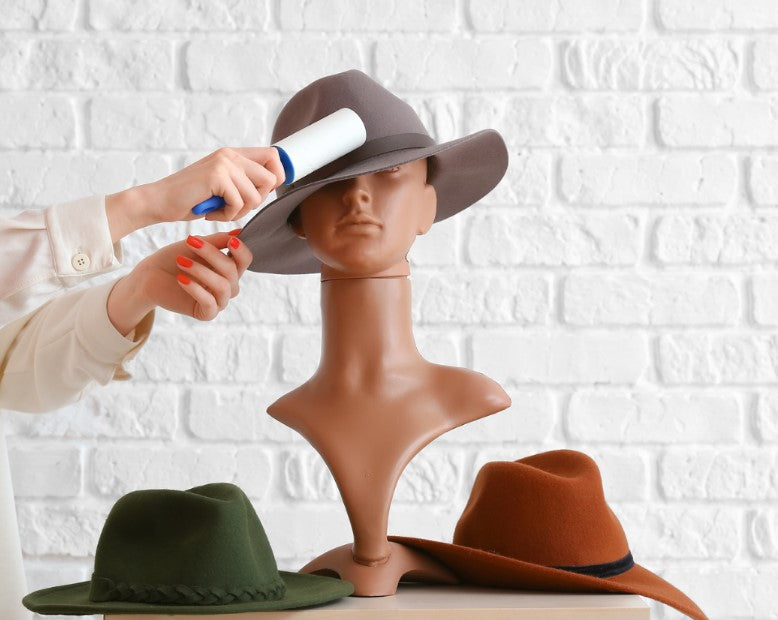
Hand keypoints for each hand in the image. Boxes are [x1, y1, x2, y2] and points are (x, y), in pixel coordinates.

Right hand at [105, 147, 285, 240]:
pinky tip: (211, 212)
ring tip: (220, 210)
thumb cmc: (191, 199)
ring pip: (256, 196)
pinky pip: (239, 203)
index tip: (262, 193)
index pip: (274, 156)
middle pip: (271, 179)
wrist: (159, 202)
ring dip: (240, 211)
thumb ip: (243, 180)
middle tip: (236, 207)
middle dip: (257, 200)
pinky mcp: (216, 176)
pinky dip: (227, 215)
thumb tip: (275, 183)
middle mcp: (230, 155)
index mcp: (233, 154)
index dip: (277, 177)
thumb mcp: (223, 186)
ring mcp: (223, 164)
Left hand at [106, 230, 252, 334]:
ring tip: (181, 261)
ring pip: (222, 287)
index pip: (245, 260)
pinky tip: (181, 279)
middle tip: (189, 242)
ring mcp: (219, 301)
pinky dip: (195, 289)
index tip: (229, 241)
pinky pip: (209, 303)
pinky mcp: (206, 313)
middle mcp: (228, 286)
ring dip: (201, 271)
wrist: (150, 276)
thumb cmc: (174, 258)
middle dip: (211, 255)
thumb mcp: (196, 245)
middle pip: (232, 271)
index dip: (241, 251)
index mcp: (229, 268)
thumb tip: (239, 233)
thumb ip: (217, 241)